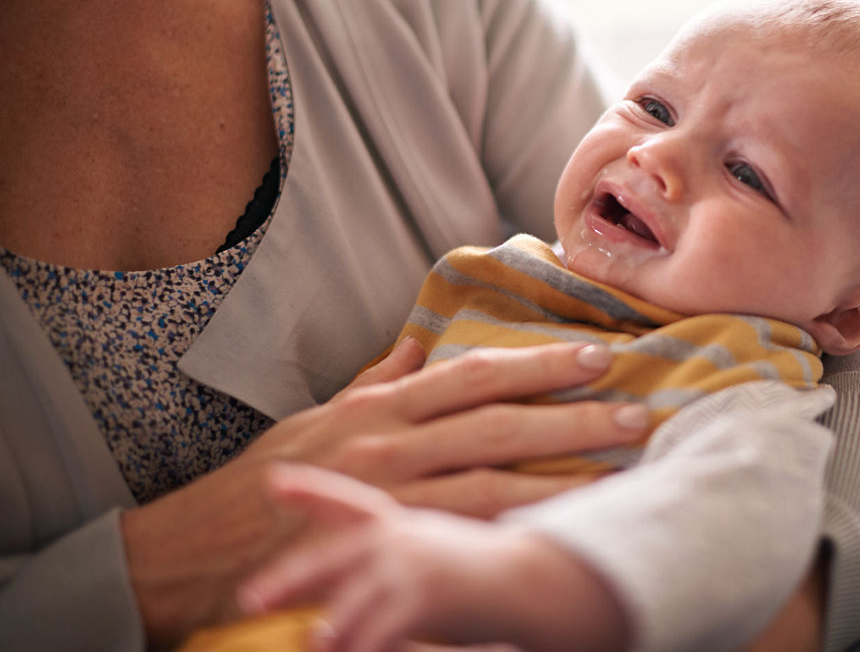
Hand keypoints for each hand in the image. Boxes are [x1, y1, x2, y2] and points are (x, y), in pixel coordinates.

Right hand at [122, 340, 645, 646]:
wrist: (196, 549)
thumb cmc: (265, 481)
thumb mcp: (319, 416)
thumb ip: (376, 379)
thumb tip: (418, 338)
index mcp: (381, 406)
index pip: (473, 373)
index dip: (538, 363)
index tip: (594, 356)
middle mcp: (390, 442)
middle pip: (497, 419)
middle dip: (571, 412)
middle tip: (636, 408)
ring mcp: (389, 495)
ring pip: (492, 476)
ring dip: (562, 469)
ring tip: (620, 463)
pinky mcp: (384, 543)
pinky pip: (463, 534)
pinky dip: (515, 525)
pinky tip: (562, 523)